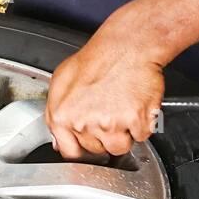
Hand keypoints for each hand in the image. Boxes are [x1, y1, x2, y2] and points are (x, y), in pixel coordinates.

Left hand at [45, 21, 164, 158]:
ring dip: (124, 134)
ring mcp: (111, 124)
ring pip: (119, 148)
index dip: (82, 148)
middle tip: (108, 110)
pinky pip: (141, 136)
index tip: (89, 143)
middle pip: (97, 150)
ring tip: (122, 108)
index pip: (70, 152)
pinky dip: (143, 124)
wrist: (127, 45)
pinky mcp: (135, 121)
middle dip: (103, 136)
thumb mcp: (61, 81)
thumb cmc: (97, 58)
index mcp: (62, 116)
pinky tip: (135, 105)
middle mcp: (85, 123)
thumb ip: (55, 112)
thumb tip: (58, 140)